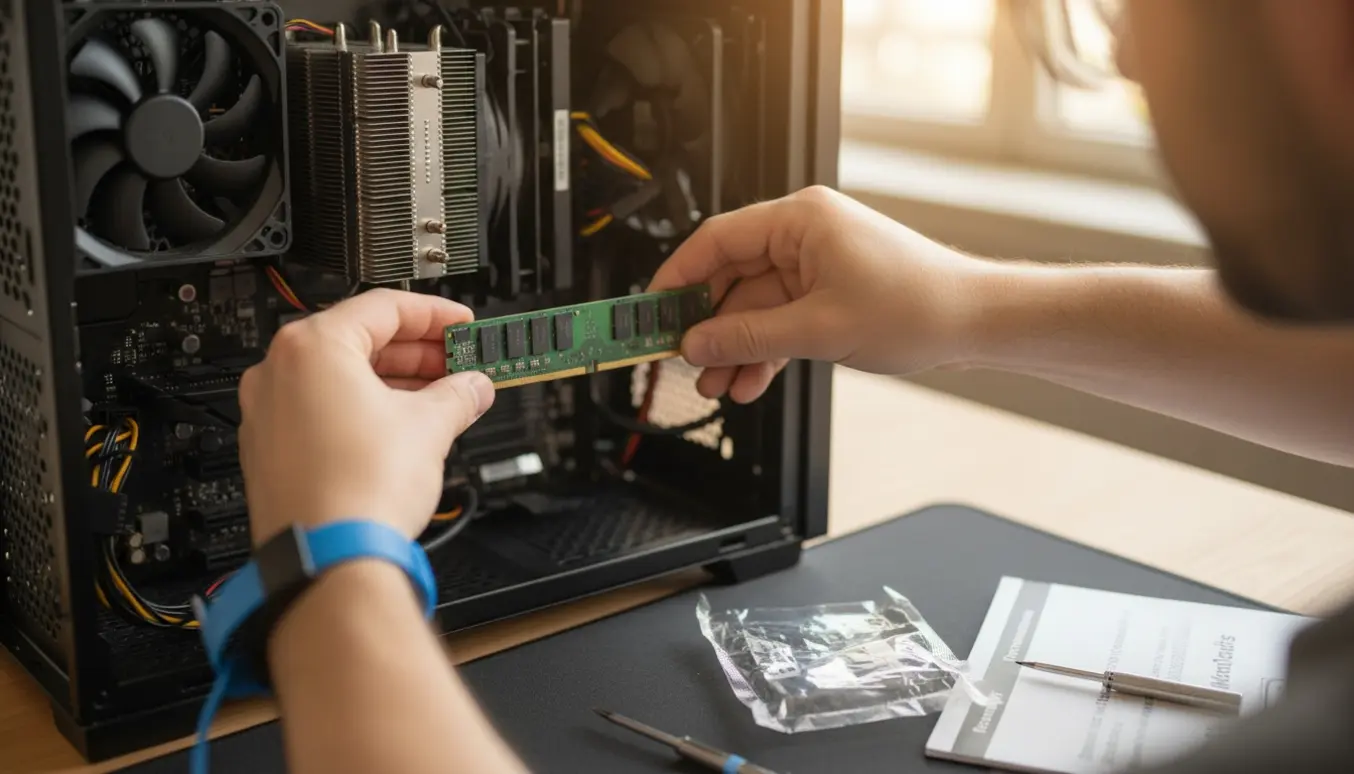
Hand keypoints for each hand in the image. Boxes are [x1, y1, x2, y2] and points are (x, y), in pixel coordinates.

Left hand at [236, 289, 495, 543]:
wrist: (329, 560)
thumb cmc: (357, 491)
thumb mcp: (429, 426)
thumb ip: (457, 394)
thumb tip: (472, 387)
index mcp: (310, 348)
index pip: (383, 308)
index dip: (434, 314)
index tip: (461, 325)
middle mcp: (277, 374)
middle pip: (358, 341)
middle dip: (417, 352)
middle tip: (458, 361)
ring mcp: (268, 415)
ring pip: (339, 380)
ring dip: (393, 383)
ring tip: (441, 397)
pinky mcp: (272, 453)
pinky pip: (323, 412)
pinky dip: (363, 411)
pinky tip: (403, 428)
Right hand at [648, 186, 981, 402]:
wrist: (974, 324)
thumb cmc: (918, 305)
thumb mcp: (818, 329)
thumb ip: (748, 338)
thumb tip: (696, 344)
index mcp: (800, 220)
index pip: (716, 241)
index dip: (677, 279)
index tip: (651, 311)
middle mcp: (804, 236)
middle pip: (731, 279)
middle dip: (707, 328)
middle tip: (678, 360)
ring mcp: (816, 267)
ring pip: (753, 309)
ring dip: (733, 350)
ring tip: (714, 386)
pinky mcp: (828, 295)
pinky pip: (779, 322)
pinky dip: (762, 353)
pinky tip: (747, 383)